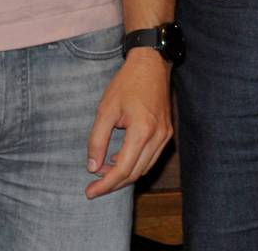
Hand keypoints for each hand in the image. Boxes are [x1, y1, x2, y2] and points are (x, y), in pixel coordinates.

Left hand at [85, 50, 171, 197]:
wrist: (151, 64)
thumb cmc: (127, 83)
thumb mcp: (105, 110)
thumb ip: (97, 140)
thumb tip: (92, 167)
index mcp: (142, 131)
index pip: (123, 169)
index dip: (105, 185)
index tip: (89, 192)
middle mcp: (158, 136)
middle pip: (135, 173)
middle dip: (113, 183)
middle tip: (93, 185)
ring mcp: (166, 135)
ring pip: (144, 168)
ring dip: (124, 174)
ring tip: (103, 168)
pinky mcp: (167, 132)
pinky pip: (151, 157)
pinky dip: (135, 163)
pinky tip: (118, 157)